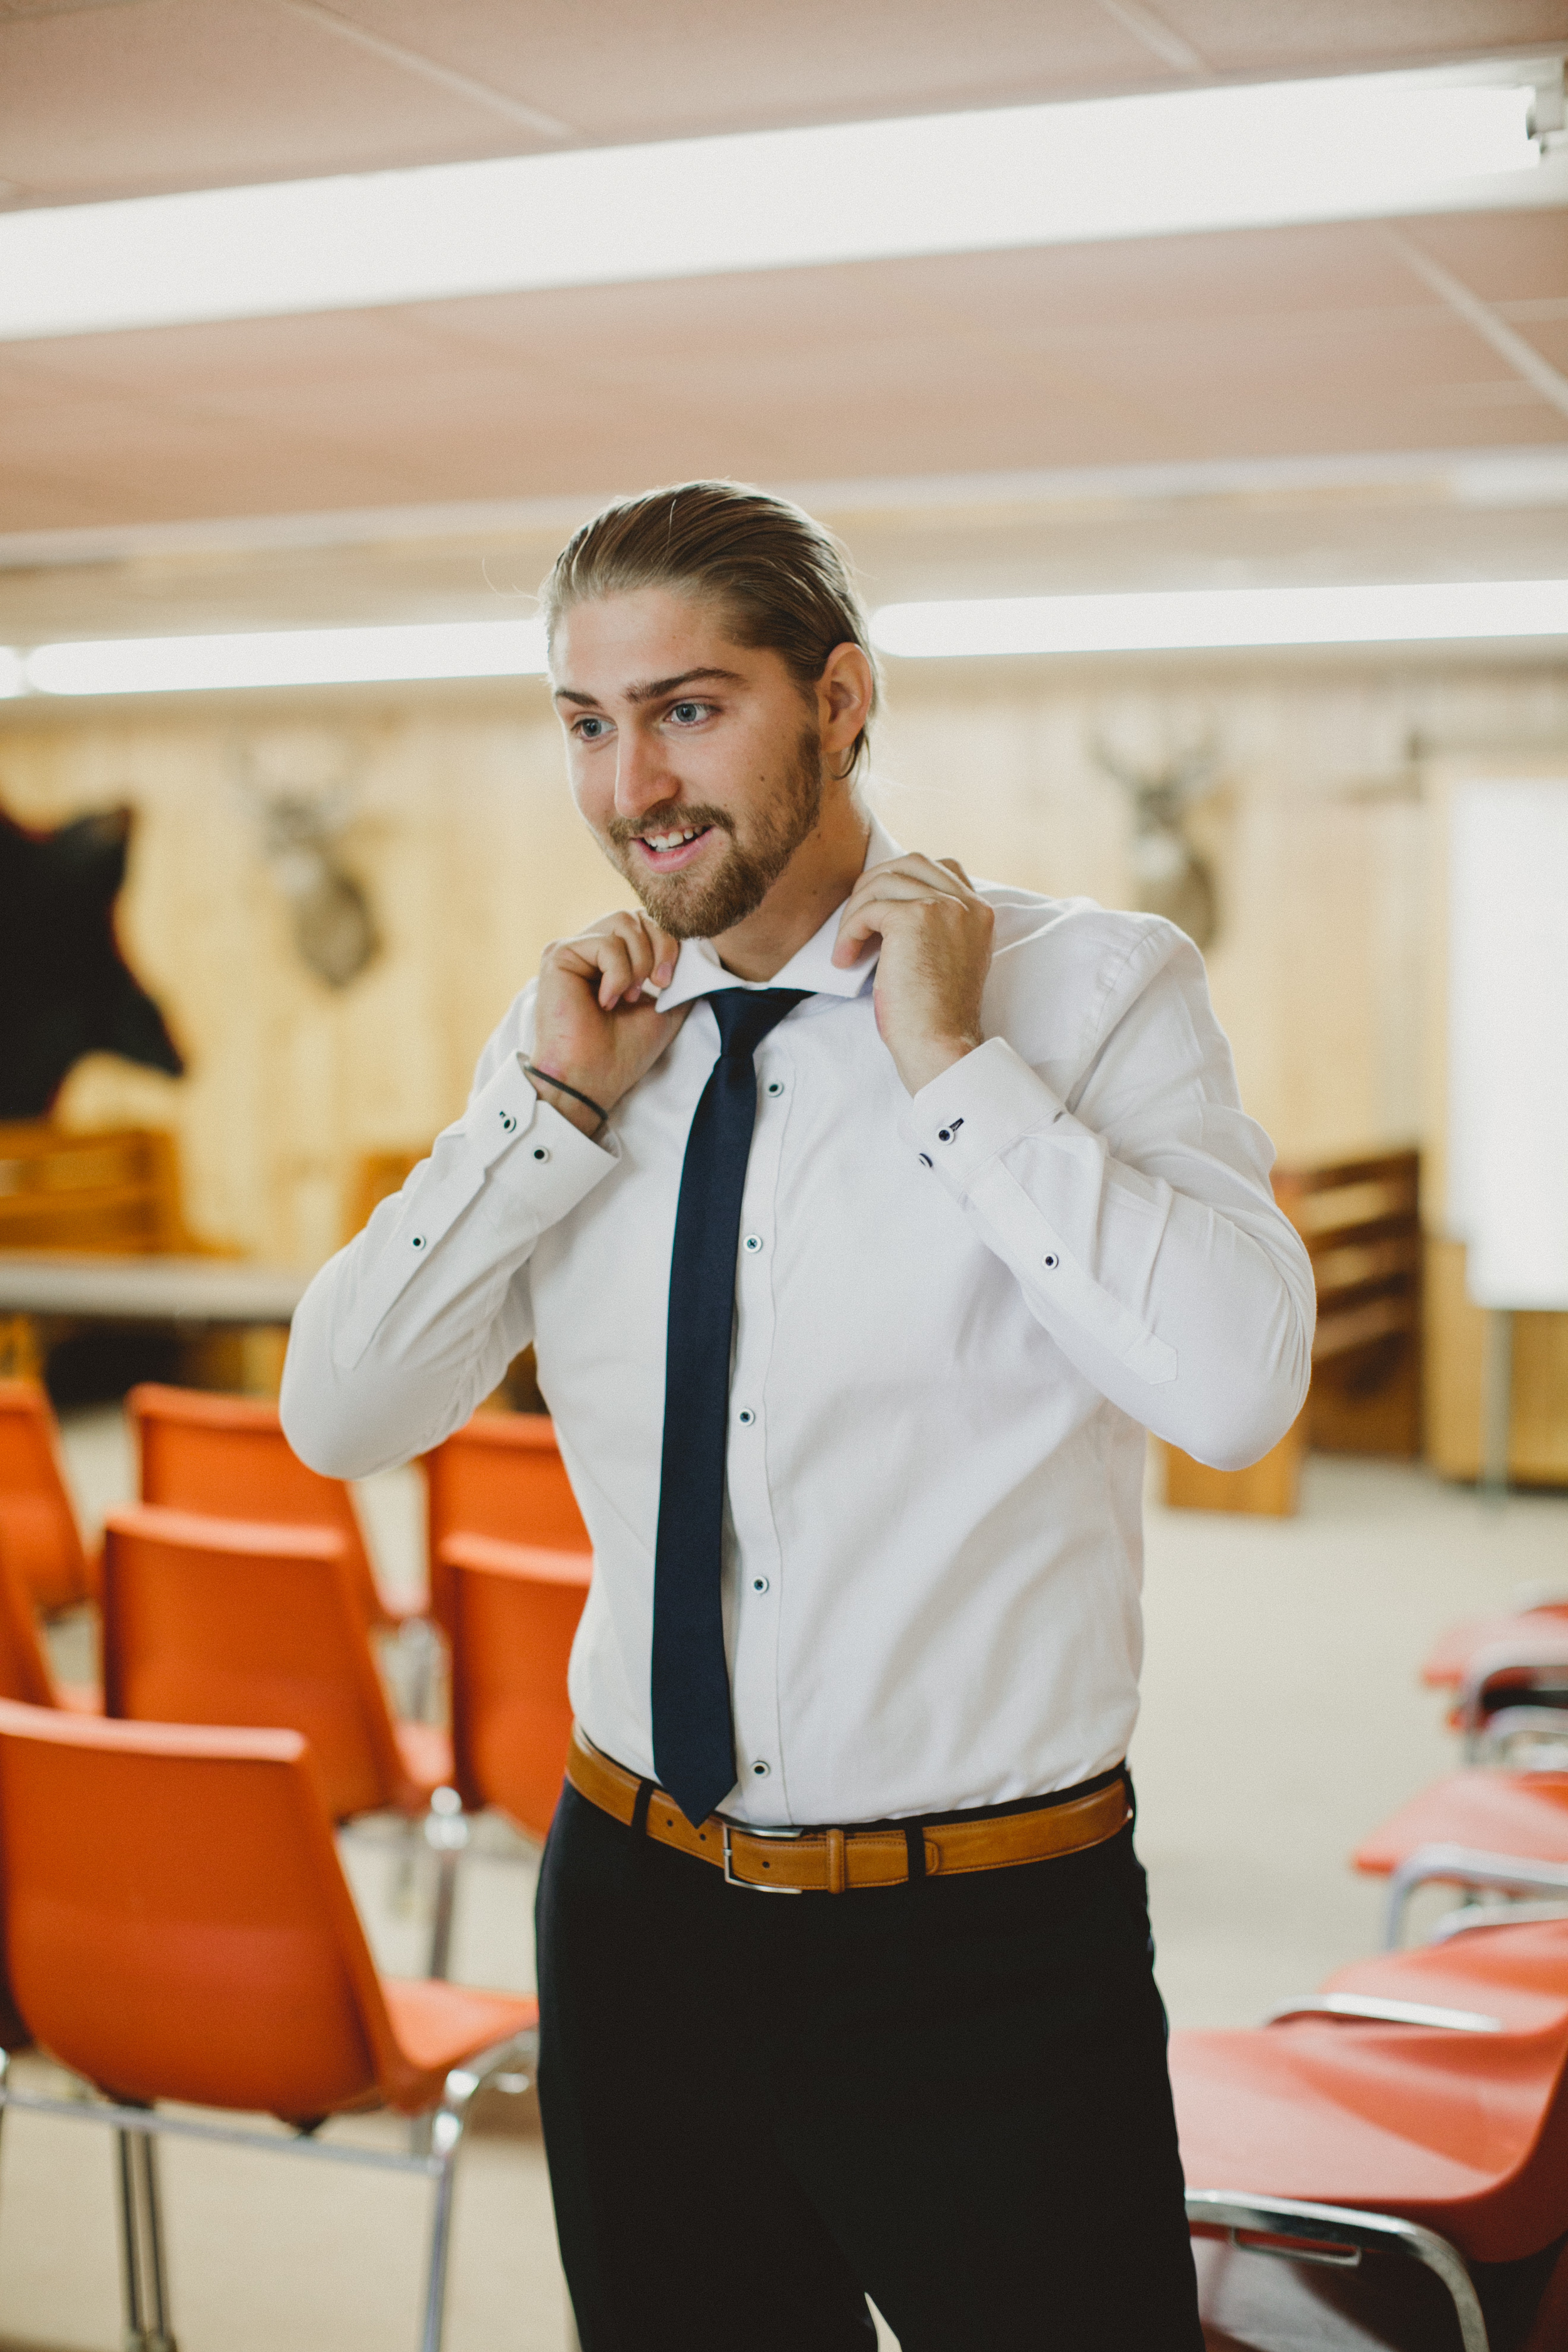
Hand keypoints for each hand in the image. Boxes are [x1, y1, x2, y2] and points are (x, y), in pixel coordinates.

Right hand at [531, 911, 689, 1133]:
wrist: (592, 1079)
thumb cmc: (624, 1051)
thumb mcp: (667, 1008)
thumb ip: (679, 975)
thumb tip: (697, 944)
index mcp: (613, 959)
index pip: (647, 924)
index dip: (668, 943)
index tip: (669, 983)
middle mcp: (591, 949)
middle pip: (637, 916)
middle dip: (660, 947)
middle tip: (660, 985)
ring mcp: (573, 950)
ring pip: (623, 923)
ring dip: (639, 962)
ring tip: (629, 997)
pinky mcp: (558, 955)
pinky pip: (605, 944)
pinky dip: (618, 975)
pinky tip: (606, 1002)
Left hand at [832, 854, 993, 1094]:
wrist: (939, 1045)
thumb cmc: (935, 1017)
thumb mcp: (946, 959)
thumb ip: (935, 927)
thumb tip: (886, 906)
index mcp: (980, 913)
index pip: (942, 868)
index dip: (905, 881)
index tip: (882, 911)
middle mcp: (967, 904)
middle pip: (911, 862)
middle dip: (876, 885)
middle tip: (857, 920)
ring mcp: (944, 906)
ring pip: (884, 882)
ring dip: (856, 912)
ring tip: (847, 947)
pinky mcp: (914, 917)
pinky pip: (869, 909)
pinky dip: (849, 932)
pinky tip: (845, 959)